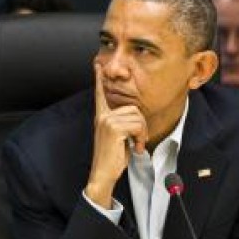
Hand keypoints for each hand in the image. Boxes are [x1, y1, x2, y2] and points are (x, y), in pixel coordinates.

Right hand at [86, 62, 146, 207]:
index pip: (100, 94)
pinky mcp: (113, 127)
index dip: (98, 79)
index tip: (96, 65)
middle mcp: (102, 115)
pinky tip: (134, 148)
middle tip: (137, 141)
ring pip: (138, 117)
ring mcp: (107, 120)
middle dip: (141, 126)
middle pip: (134, 108)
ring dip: (142, 133)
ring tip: (135, 145)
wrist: (103, 174)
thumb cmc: (113, 157)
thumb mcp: (118, 137)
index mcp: (102, 116)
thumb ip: (123, 123)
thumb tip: (136, 116)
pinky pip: (137, 125)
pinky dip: (141, 138)